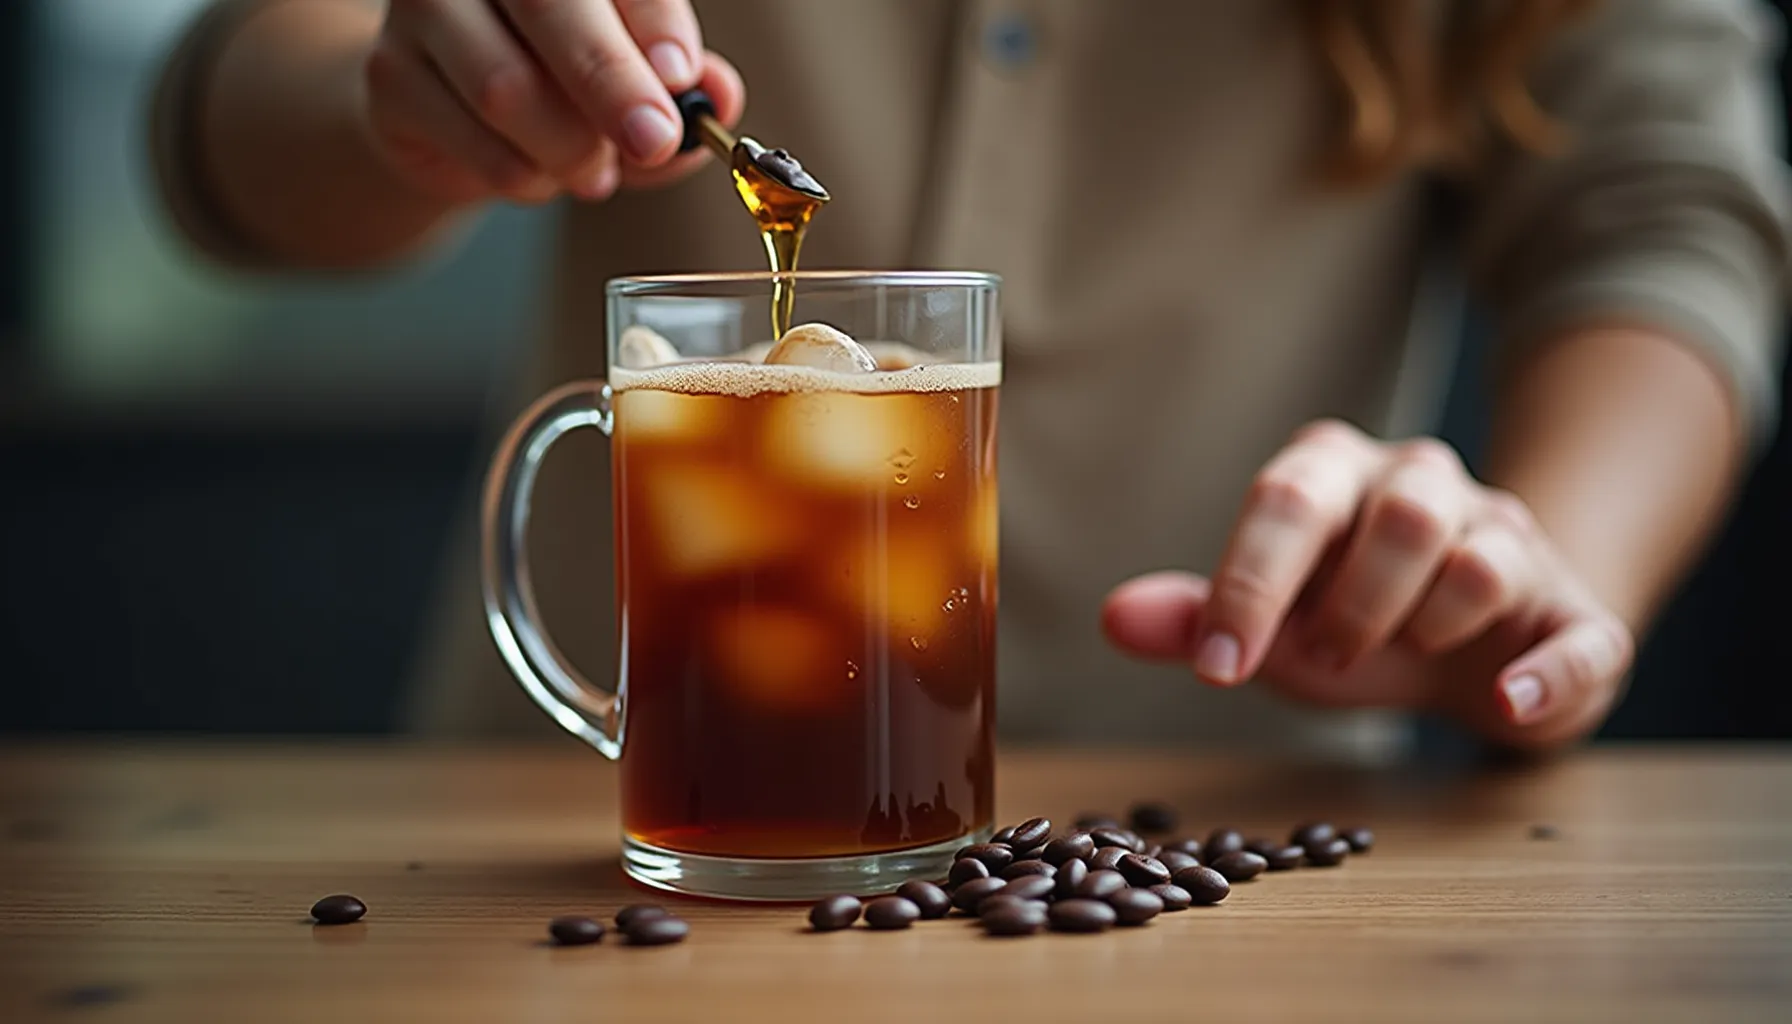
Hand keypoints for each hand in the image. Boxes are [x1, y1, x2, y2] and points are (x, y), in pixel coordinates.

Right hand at [362, 0, 744, 204]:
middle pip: (551, 8)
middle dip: (613, 84)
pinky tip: (539, 172)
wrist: (451, 112)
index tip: (683, 79)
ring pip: (507, 89)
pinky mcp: (390, 76)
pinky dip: (526, 177)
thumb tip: (718, 95)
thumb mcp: (634, 78)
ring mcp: (427, 8)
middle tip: (654, 141)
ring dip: (569, 149)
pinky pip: (476, 145)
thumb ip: (677, 84)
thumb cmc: (559, 80)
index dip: (654, 22)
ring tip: (594, 171)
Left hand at [1101, 420, 1634, 748]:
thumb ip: (1194, 620)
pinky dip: (1544, 674)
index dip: (1248, 584)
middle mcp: (1425, 484)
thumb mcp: (1269, 624)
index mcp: (1336, 474)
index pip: (1287, 500)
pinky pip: (1577, 633)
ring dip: (1425, 625)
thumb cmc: (1354, 625)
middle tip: (1323, 657)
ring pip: (1480, 557)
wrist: (1476, 654)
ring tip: (1395, 662)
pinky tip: (1505, 702)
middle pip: (1400, 512)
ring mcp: (1510, 538)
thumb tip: (1114, 619)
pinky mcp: (1573, 611)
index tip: (1218, 668)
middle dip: (1352, 600)